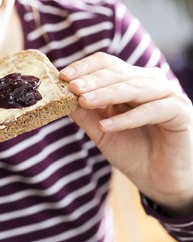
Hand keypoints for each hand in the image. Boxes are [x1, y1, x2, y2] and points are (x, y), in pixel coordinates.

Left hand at [60, 52, 192, 215]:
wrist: (158, 178)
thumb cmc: (130, 151)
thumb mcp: (100, 131)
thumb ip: (85, 114)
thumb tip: (60, 98)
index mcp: (130, 81)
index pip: (106, 64)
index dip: (85, 68)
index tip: (63, 76)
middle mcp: (149, 82)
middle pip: (118, 72)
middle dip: (92, 80)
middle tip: (72, 88)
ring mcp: (167, 95)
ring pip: (134, 87)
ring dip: (106, 94)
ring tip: (84, 101)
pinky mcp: (180, 112)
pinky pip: (152, 110)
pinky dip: (127, 118)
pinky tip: (106, 126)